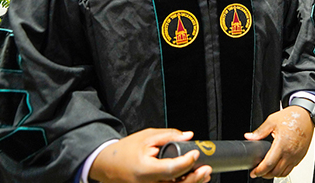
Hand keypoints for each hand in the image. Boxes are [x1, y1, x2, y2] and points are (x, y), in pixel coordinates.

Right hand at [89, 129, 211, 182]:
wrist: (107, 165)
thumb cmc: (126, 151)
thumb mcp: (146, 137)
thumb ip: (169, 136)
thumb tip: (188, 136)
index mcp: (144, 170)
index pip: (170, 169)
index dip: (186, 162)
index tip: (195, 153)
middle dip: (194, 179)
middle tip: (206, 168)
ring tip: (204, 174)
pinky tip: (192, 179)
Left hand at [245, 106, 313, 178]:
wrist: (306, 115)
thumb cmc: (292, 117)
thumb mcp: (272, 121)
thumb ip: (260, 131)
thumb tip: (249, 136)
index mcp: (281, 144)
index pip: (268, 164)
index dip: (259, 171)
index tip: (254, 172)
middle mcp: (290, 153)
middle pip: (275, 172)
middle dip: (265, 175)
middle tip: (258, 172)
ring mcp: (296, 156)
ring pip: (283, 173)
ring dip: (274, 175)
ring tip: (266, 171)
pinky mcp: (300, 156)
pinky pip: (291, 169)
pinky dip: (283, 171)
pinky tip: (277, 167)